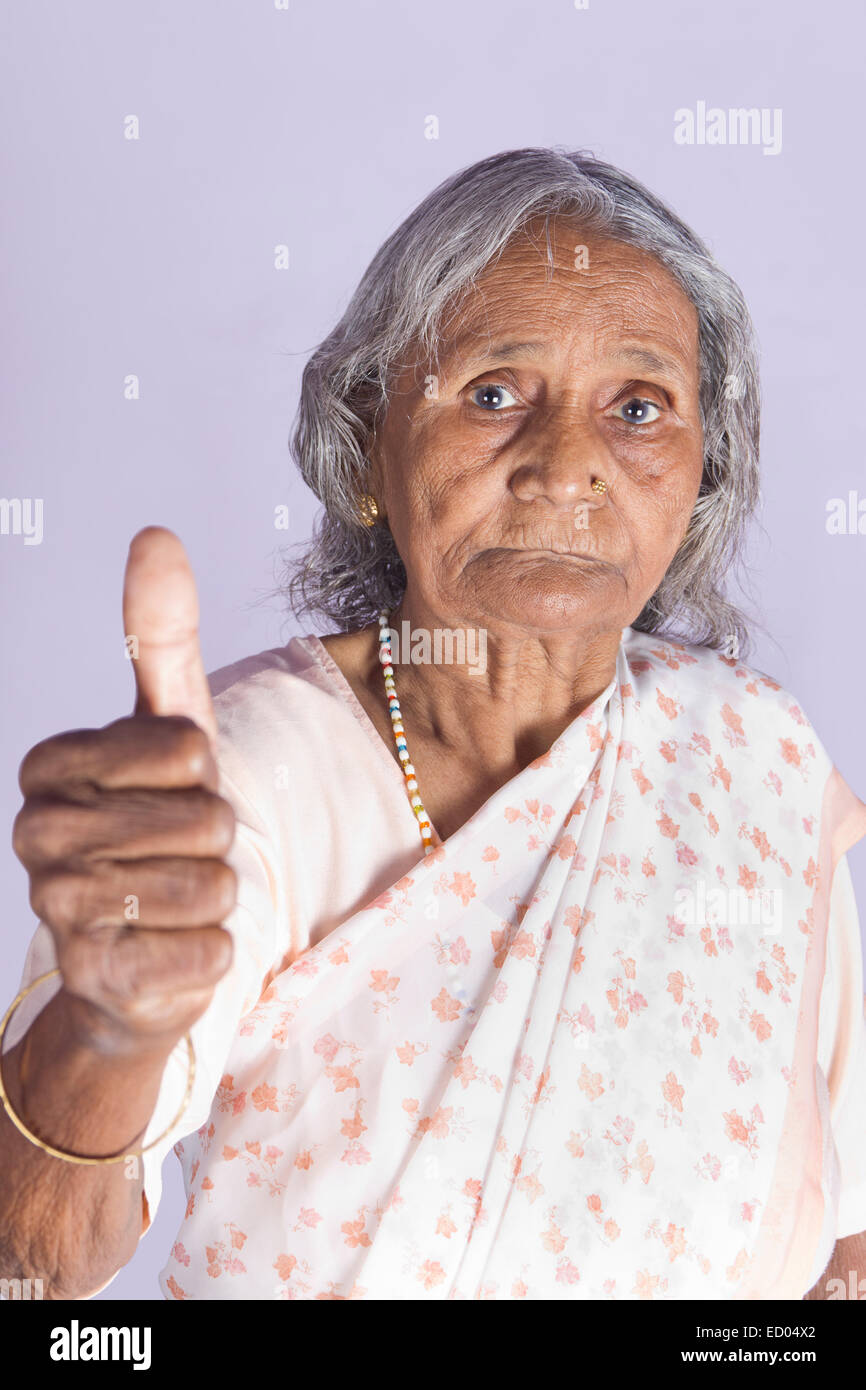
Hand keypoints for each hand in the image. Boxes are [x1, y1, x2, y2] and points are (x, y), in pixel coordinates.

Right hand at [12, 528, 236, 1052]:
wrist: (138, 952)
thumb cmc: (156, 825)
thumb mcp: (166, 725)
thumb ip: (159, 636)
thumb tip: (155, 534)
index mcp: (50, 764)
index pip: (188, 747)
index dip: (203, 773)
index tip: (169, 789)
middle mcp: (37, 832)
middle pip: (206, 817)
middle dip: (214, 839)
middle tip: (175, 852)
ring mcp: (58, 909)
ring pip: (213, 883)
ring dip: (216, 894)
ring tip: (173, 899)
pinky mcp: (96, 977)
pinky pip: (209, 949)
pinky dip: (211, 951)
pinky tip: (169, 949)